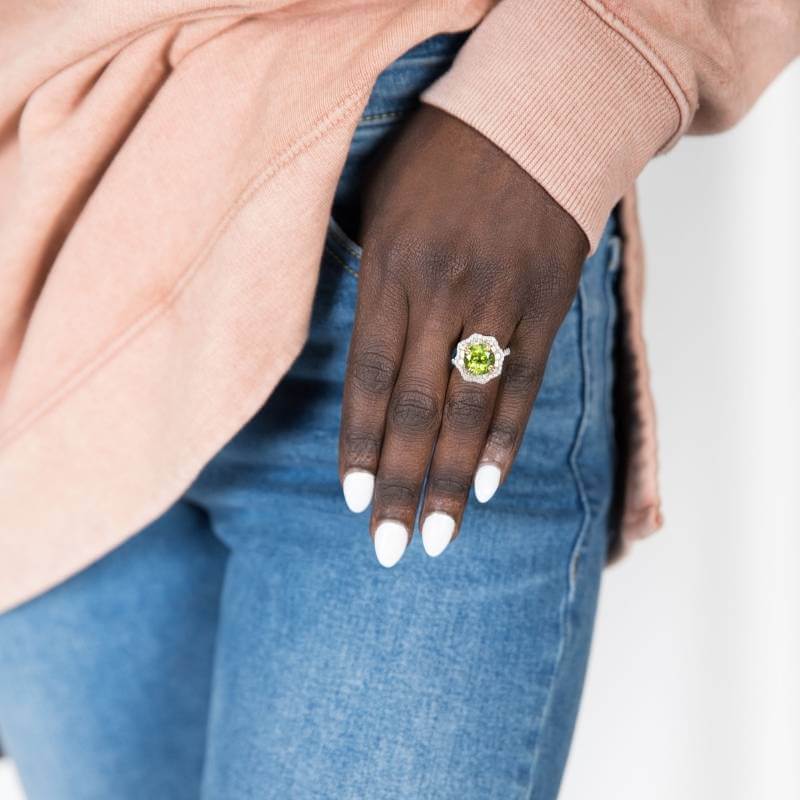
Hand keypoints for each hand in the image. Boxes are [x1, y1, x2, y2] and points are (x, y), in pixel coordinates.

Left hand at [338, 104, 587, 565]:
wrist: (529, 114)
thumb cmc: (438, 159)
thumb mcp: (379, 207)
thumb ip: (369, 286)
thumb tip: (362, 367)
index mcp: (390, 270)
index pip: (368, 379)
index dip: (360, 446)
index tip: (354, 505)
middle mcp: (442, 292)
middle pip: (417, 410)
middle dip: (403, 486)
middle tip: (391, 551)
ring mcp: (500, 298)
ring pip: (472, 408)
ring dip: (455, 480)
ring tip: (442, 539)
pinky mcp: (548, 300)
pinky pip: (526, 382)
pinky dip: (507, 438)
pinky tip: (491, 486)